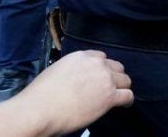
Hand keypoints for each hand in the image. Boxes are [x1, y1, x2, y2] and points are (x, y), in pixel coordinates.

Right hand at [12, 50, 133, 133]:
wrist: (39, 110)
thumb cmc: (40, 95)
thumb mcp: (56, 71)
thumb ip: (72, 71)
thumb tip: (77, 80)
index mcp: (81, 56)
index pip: (101, 57)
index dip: (102, 68)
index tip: (99, 77)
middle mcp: (97, 64)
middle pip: (116, 67)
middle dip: (114, 76)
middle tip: (109, 87)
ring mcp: (106, 79)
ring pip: (125, 80)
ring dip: (121, 87)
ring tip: (118, 95)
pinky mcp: (110, 96)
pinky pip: (128, 96)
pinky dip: (128, 101)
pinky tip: (125, 105)